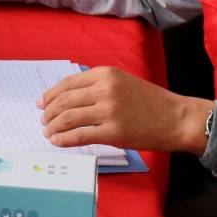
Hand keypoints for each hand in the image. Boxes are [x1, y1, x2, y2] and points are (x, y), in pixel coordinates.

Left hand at [38, 66, 212, 154]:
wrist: (175, 117)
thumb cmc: (150, 101)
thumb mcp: (122, 82)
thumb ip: (97, 86)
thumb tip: (69, 98)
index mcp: (106, 74)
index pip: (68, 83)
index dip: (50, 94)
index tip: (41, 104)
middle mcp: (105, 89)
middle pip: (64, 100)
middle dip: (49, 113)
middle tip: (43, 121)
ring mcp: (108, 111)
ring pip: (68, 118)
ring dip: (53, 127)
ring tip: (49, 133)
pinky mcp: (113, 132)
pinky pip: (80, 136)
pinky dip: (64, 139)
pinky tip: (58, 142)